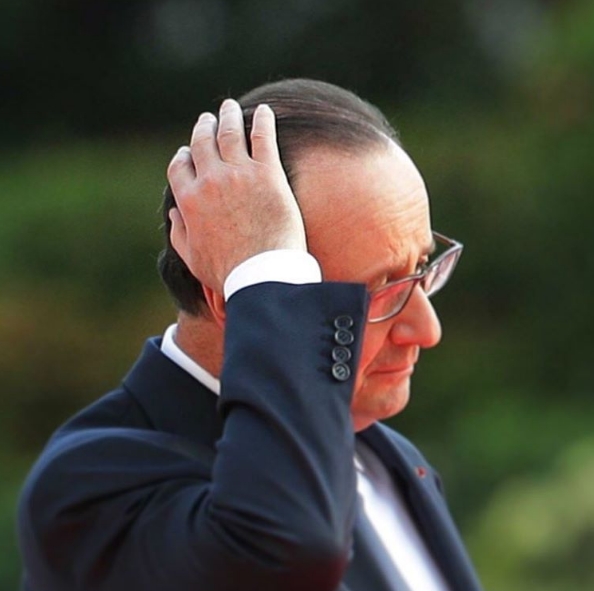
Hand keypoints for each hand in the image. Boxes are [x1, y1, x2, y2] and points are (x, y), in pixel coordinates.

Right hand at [167, 99, 306, 293]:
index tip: (187, 151)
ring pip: (229, 133)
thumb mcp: (192, 257)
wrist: (261, 274)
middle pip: (202, 143)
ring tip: (229, 107)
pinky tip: (263, 111)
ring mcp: (239, 174)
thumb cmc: (227, 272)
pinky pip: (263, 136)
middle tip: (208, 119)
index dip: (183, 155)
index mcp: (189, 200)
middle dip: (203, 127)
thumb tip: (172, 214)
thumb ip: (179, 233)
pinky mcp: (268, 173)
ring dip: (228, 116)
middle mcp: (210, 180)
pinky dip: (262, 120)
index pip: (179, 166)